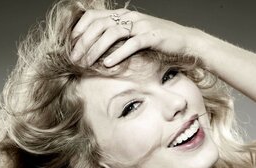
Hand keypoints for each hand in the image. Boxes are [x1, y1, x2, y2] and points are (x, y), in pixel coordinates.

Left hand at [70, 8, 197, 66]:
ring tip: (87, 63)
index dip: (80, 29)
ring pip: (112, 33)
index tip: (70, 45)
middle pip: (99, 25)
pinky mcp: (152, 37)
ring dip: (96, 49)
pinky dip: (118, 54)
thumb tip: (97, 50)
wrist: (185, 42)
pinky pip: (131, 44)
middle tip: (74, 58)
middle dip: (84, 42)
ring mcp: (141, 25)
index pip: (94, 16)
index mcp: (123, 15)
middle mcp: (130, 17)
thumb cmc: (158, 42)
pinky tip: (108, 64)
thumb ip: (118, 38)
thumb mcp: (135, 36)